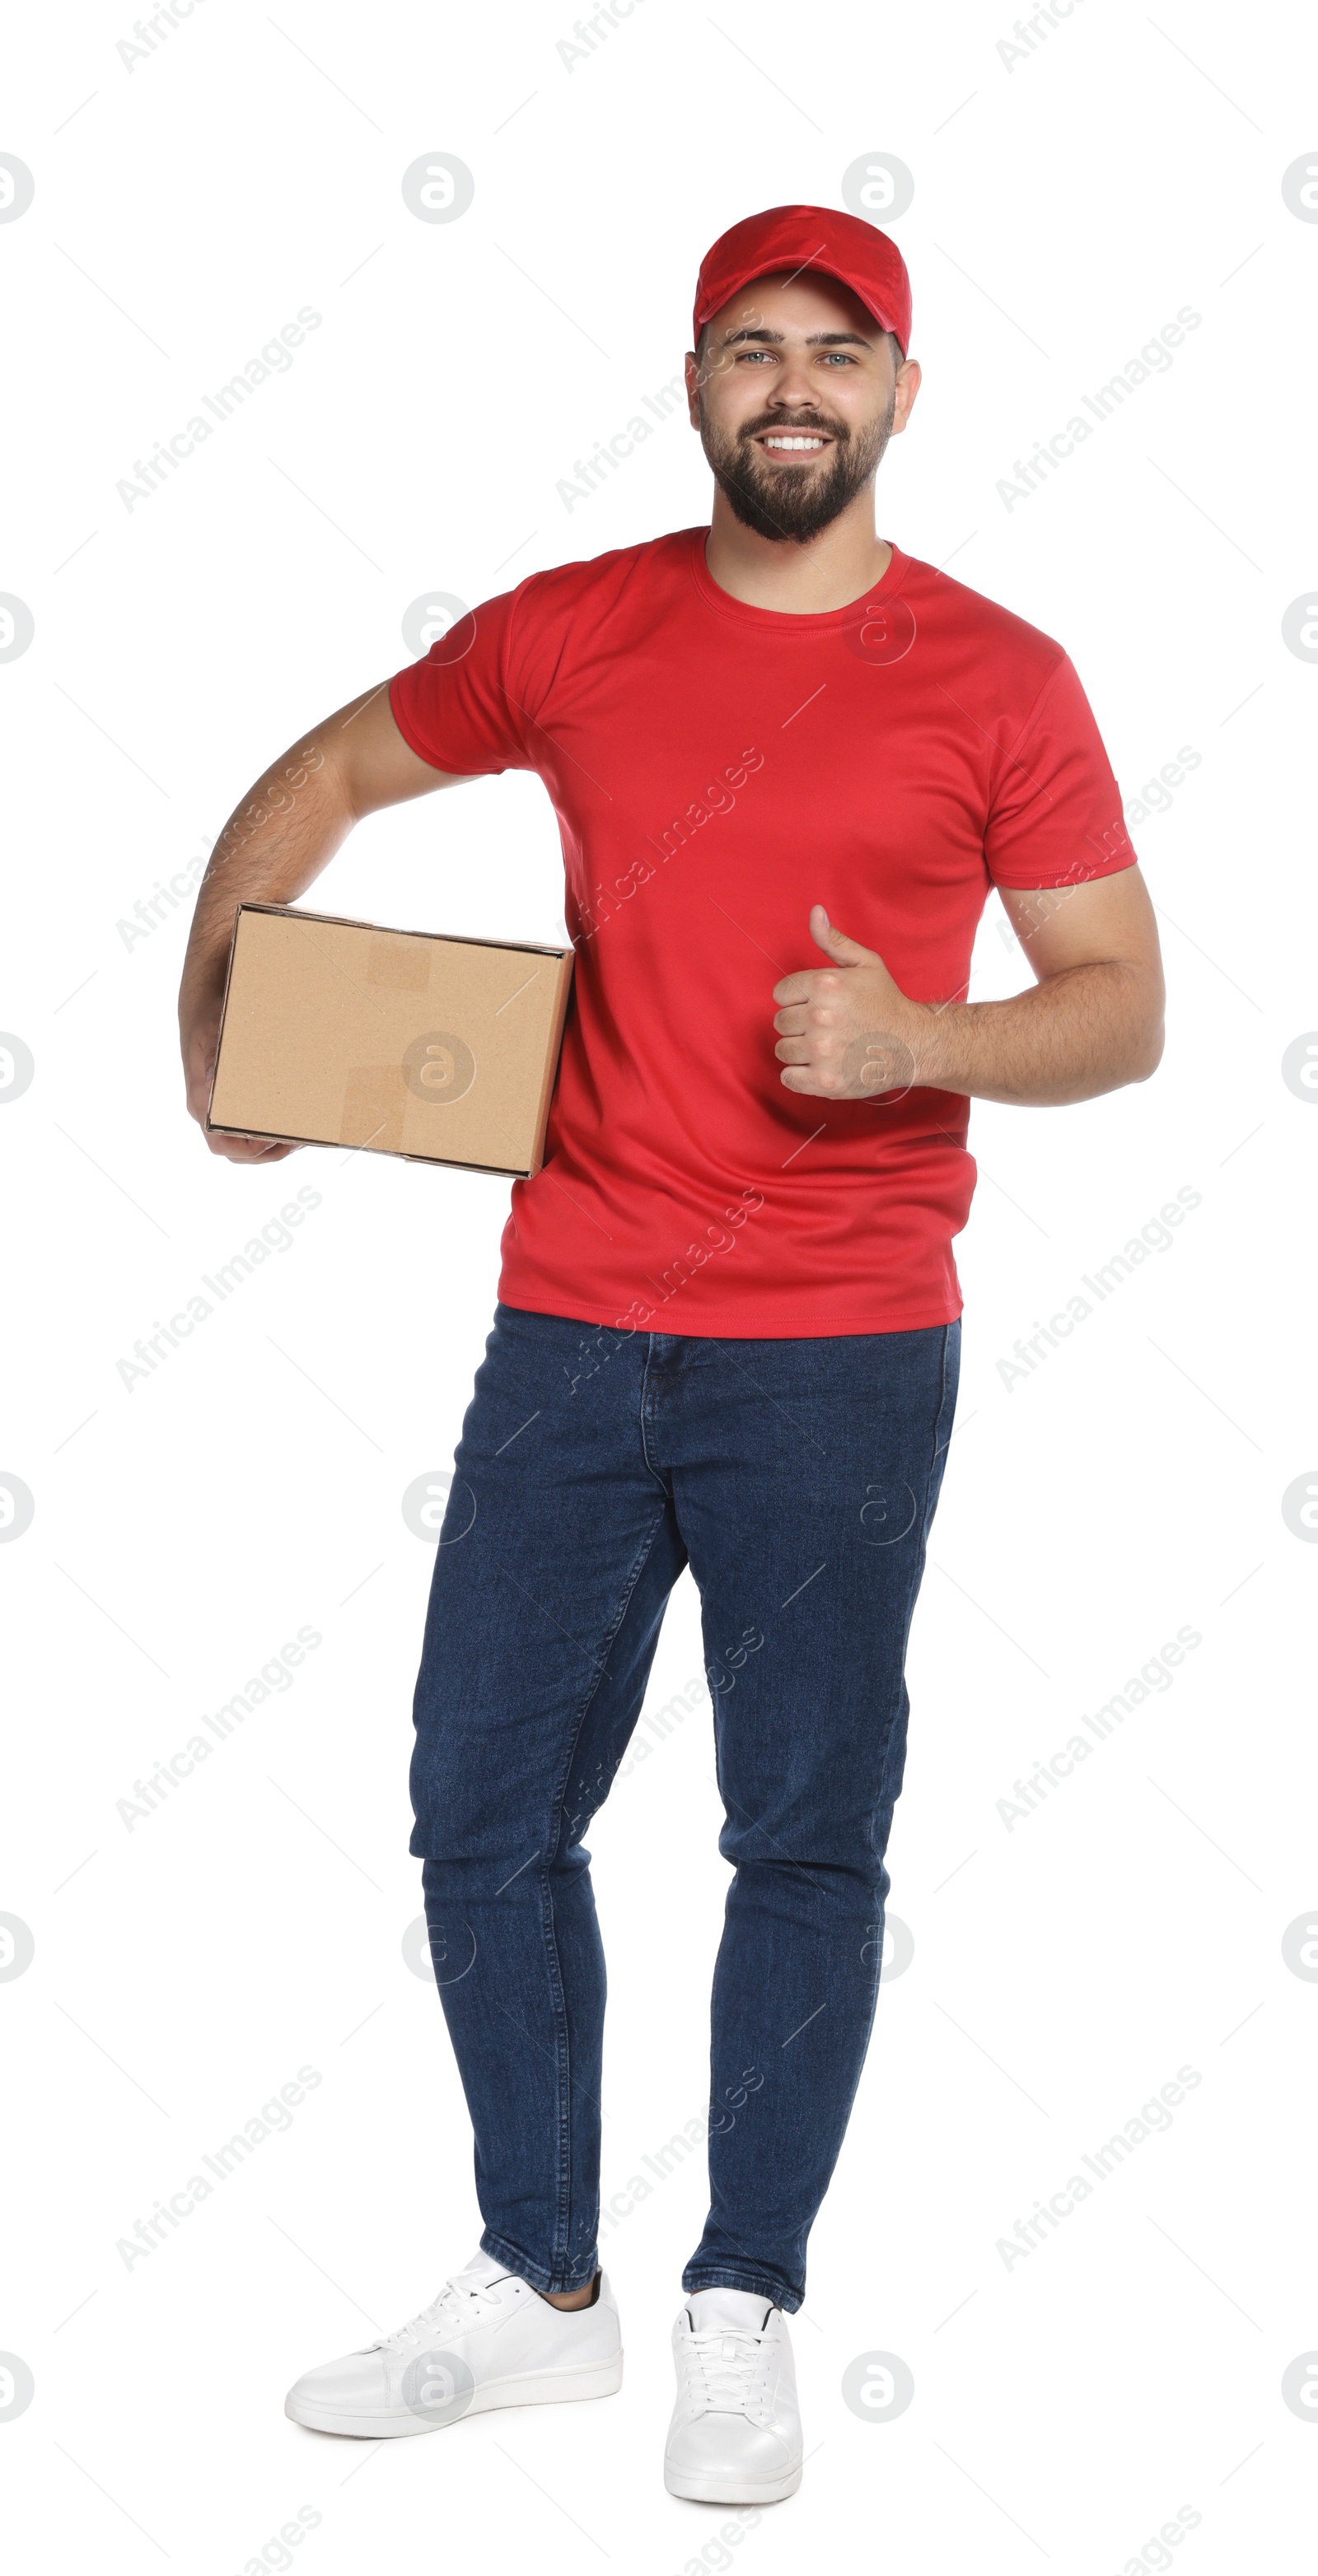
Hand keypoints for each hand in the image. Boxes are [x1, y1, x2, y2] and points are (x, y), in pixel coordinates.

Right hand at [181, 983, 299, 1162]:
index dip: (248, 1149)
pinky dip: (273, 1132)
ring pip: (247, 1144)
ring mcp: (221, 1109)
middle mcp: (209, 1111)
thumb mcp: (211, 1032)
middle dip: (269, 1152)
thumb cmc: (207, 1020)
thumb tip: (210, 1082)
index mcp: (200, 1101)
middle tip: (297, 1141)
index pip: (220, 1144)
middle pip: (238, 1152)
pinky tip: (295, 1123)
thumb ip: (212, 1057)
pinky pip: (252, 1127)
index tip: (273, 1139)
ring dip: (275, 1146)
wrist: (203, 1008)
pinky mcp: (234, 1102)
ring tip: (302, 1136)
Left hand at [772, 906, 928, 1100]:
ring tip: (826, 1047)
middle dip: (799, 1025)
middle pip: (780, 1023)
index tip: (820, 1005)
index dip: (799, 999)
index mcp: (825, 984)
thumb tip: (815, 912)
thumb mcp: (866, 964)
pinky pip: (789, 1078)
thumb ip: (834, 941)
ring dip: (799, 1050)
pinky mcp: (824, 1081)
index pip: (781, 994)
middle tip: (827, 1028)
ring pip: (783, 1050)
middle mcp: (820, 1017)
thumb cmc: (886, 1003)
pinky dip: (800, 1076)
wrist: (913, 1044)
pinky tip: (822, 1066)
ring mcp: (821, 1051)